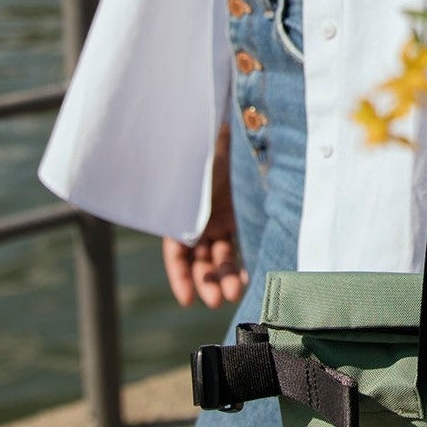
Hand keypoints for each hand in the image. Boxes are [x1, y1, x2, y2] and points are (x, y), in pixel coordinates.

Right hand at [161, 122, 248, 308]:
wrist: (239, 126)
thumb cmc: (211, 150)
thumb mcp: (194, 178)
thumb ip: (190, 204)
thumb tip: (188, 239)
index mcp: (181, 212)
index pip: (177, 253)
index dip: (180, 277)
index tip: (188, 300)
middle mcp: (200, 218)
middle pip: (201, 260)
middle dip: (208, 281)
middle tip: (220, 300)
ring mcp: (223, 218)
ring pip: (222, 257)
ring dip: (226, 277)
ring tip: (237, 292)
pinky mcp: (244, 215)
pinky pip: (242, 245)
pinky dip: (243, 262)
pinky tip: (249, 278)